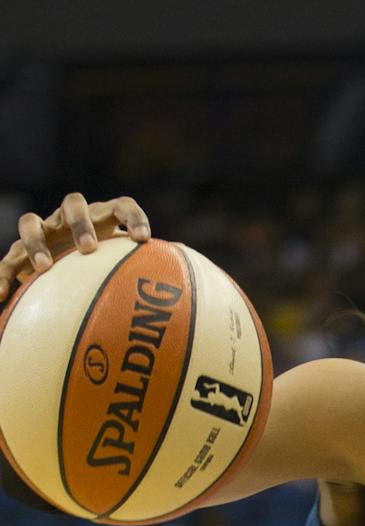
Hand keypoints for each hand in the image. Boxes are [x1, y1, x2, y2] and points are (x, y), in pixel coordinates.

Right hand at [0, 191, 150, 303]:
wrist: (66, 283)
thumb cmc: (106, 283)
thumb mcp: (128, 284)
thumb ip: (150, 290)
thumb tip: (185, 321)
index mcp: (103, 222)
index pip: (121, 206)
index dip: (132, 216)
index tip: (143, 239)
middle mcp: (70, 222)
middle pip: (74, 204)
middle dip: (81, 223)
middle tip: (90, 250)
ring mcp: (42, 234)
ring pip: (30, 221)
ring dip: (36, 241)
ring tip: (43, 268)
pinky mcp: (18, 254)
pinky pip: (5, 259)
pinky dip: (3, 275)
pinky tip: (1, 296)